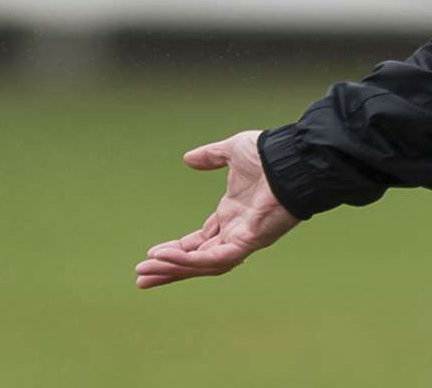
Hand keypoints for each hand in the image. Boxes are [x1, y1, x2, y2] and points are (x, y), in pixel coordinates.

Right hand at [135, 130, 301, 288]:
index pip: (200, 241)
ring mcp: (243, 239)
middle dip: (169, 268)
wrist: (291, 157)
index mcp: (232, 215)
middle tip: (141, 278)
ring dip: (174, 269)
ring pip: (204, 264)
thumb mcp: (232, 151)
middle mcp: (236, 231)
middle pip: (198, 259)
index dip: (176, 249)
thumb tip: (188, 158)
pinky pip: (216, 258)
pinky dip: (191, 260)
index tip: (152, 254)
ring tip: (145, 274)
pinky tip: (165, 257)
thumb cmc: (269, 155)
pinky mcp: (249, 242)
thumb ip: (211, 156)